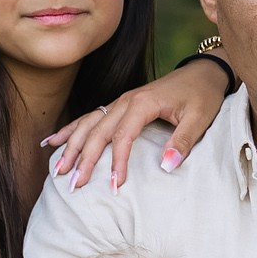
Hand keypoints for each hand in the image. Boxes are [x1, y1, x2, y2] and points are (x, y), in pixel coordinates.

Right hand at [44, 62, 229, 189]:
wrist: (203, 72)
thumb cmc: (202, 95)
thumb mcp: (200, 118)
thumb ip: (183, 141)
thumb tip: (166, 166)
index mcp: (143, 104)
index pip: (123, 136)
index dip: (117, 162)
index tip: (115, 185)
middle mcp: (126, 101)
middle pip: (98, 132)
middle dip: (84, 159)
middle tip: (74, 185)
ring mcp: (120, 102)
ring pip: (88, 125)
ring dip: (72, 147)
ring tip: (58, 170)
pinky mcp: (120, 105)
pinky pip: (90, 117)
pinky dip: (71, 129)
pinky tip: (53, 141)